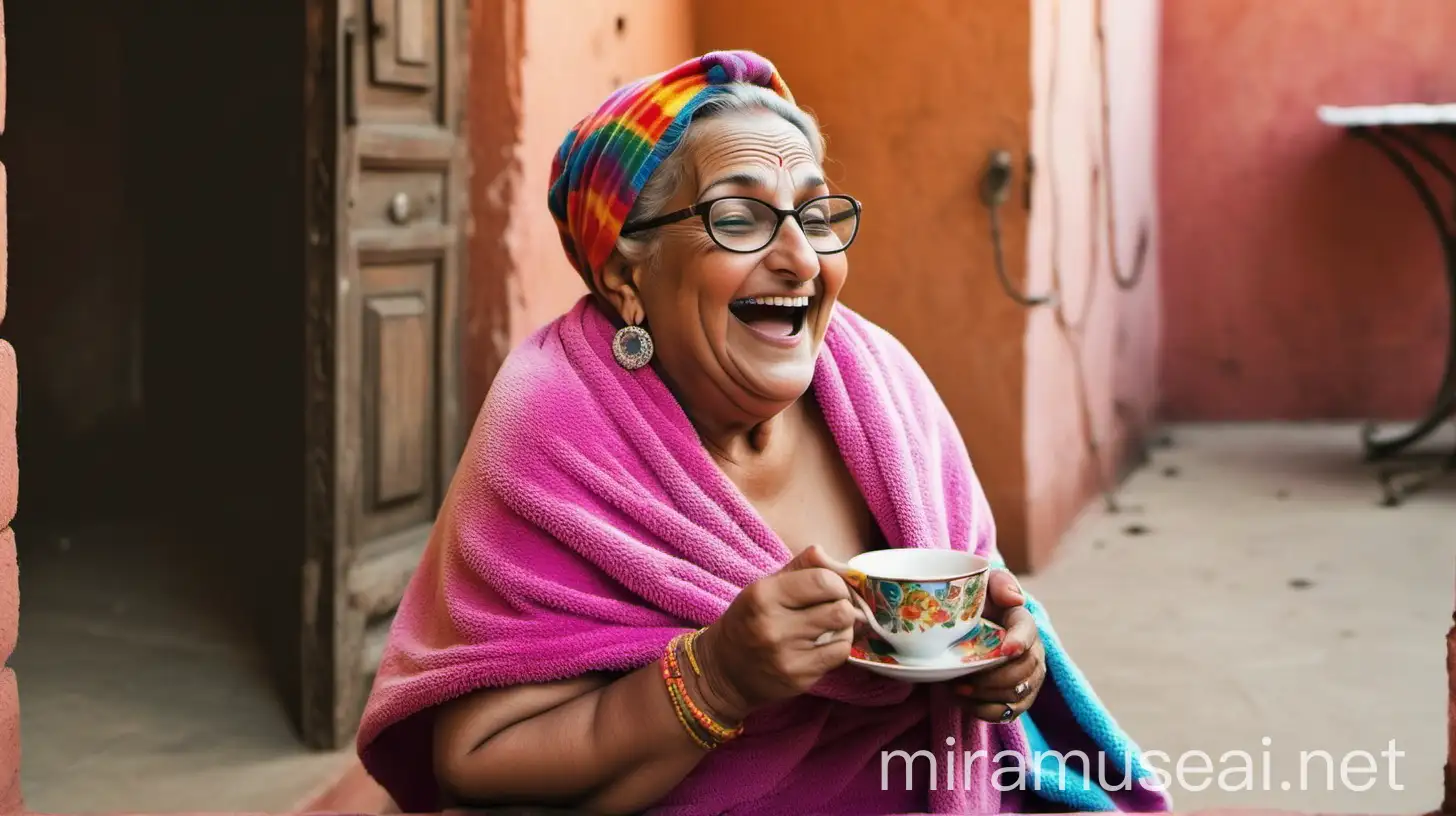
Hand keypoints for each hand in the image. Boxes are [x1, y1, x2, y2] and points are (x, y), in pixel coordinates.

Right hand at [694, 545, 863, 721]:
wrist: (722, 670)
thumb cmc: (748, 621)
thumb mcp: (765, 586)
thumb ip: (799, 566)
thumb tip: (827, 553)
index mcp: (763, 595)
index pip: (823, 581)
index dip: (837, 583)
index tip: (832, 589)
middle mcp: (773, 626)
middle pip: (840, 610)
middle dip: (844, 606)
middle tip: (833, 607)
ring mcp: (786, 656)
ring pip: (844, 633)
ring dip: (843, 628)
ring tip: (827, 626)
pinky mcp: (798, 678)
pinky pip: (839, 655)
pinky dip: (837, 647)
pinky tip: (823, 645)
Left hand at [952, 569, 1045, 722]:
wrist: (964, 631)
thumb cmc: (975, 605)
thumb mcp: (983, 586)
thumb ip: (1000, 583)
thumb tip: (1015, 599)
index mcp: (1023, 623)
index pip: (1028, 633)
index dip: (1018, 642)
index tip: (1004, 650)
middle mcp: (1033, 652)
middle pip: (1024, 670)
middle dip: (993, 678)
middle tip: (961, 678)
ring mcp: (1028, 678)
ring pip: (1016, 694)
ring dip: (985, 695)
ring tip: (956, 688)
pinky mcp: (1018, 699)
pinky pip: (1008, 713)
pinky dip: (983, 711)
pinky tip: (962, 700)